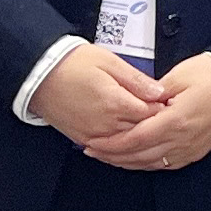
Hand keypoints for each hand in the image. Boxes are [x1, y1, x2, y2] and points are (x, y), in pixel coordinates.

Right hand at [34, 43, 170, 150]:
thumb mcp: (109, 61)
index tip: (170, 102)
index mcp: (115, 102)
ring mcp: (95, 135)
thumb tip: (159, 91)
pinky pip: (109, 149)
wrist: (40, 75)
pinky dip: (122, 144)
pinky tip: (128, 136)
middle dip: (155, 123)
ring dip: (139, 135)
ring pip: (127, 143)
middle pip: (142, 131)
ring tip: (149, 125)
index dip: (163, 108)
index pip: (151, 113)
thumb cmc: (72, 64)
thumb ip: (136, 79)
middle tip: (165, 114)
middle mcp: (106, 124)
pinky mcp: (84, 139)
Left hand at [88, 52, 210, 172]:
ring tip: (108, 156)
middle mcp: (182, 141)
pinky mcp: (195, 152)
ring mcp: (189, 149)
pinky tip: (134, 158)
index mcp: (175, 121)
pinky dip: (145, 163)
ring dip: (127, 162)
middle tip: (92, 151)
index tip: (92, 143)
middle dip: (112, 156)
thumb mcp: (177, 76)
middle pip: (139, 156)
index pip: (135, 139)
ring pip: (150, 164)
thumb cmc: (210, 75)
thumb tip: (132, 106)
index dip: (111, 144)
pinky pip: (164, 164)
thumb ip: (151, 95)